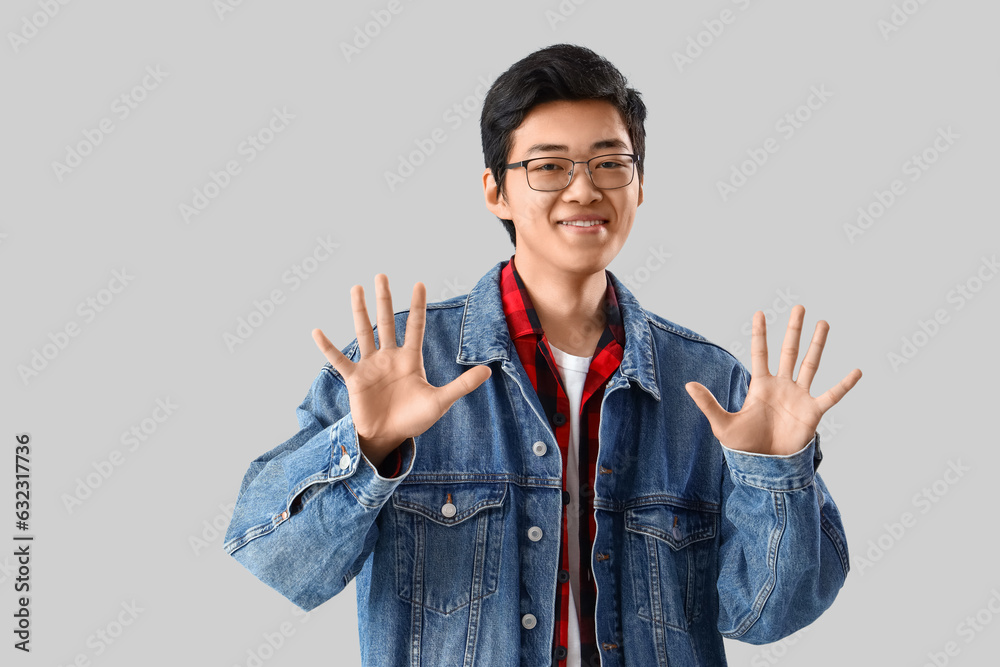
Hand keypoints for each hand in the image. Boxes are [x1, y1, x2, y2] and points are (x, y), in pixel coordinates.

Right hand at [312, 274, 491, 465]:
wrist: (389, 437)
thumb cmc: (413, 420)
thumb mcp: (440, 401)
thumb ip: (462, 385)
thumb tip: (489, 371)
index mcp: (410, 359)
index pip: (414, 326)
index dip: (417, 306)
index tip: (419, 284)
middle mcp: (389, 357)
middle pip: (386, 321)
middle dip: (384, 299)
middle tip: (381, 275)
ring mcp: (371, 365)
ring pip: (364, 332)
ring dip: (359, 311)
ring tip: (356, 288)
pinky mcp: (355, 378)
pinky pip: (339, 360)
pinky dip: (327, 347)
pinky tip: (317, 331)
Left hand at [685, 305, 860, 455]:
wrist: (766, 468)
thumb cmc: (744, 448)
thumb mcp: (722, 424)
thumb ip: (708, 403)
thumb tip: (687, 385)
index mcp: (760, 386)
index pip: (760, 353)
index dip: (759, 334)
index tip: (759, 312)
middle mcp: (781, 386)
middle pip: (788, 351)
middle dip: (793, 330)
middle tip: (799, 307)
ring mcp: (799, 397)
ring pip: (811, 364)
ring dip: (817, 344)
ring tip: (824, 323)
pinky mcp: (813, 412)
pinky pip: (832, 395)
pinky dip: (844, 385)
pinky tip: (856, 371)